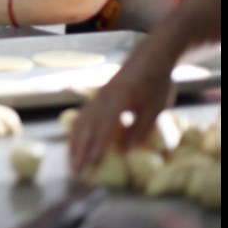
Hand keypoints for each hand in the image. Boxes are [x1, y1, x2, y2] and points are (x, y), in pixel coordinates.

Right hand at [69, 45, 176, 170]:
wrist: (149, 58)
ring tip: (71, 161)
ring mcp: (97, 97)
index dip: (98, 144)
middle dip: (81, 148)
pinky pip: (82, 117)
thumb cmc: (156, 81)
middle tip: (76, 169)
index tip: (93, 162)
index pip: (105, 125)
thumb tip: (128, 150)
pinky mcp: (96, 98)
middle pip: (88, 126)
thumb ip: (141, 127)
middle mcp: (103, 97)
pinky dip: (76, 132)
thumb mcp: (156, 106)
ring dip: (75, 143)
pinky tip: (73, 143)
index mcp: (119, 97)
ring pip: (81, 122)